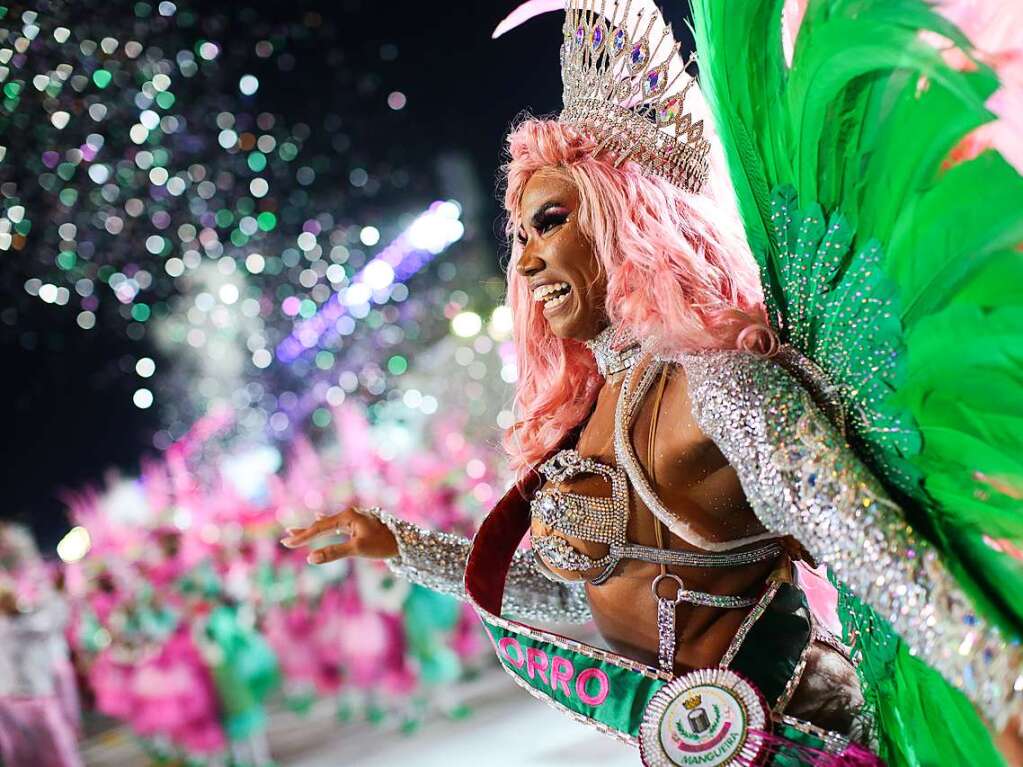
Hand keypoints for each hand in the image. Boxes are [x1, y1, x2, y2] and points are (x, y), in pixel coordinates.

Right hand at [279, 507, 398, 563]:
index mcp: (348, 517)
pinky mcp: (358, 524)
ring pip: (328, 525)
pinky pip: (336, 524)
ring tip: (296, 531)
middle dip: (304, 532)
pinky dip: (325, 525)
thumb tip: (311, 558)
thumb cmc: (383, 544)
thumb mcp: (357, 549)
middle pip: (321, 524)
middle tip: (285, 538)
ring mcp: (354, 519)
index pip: (319, 528)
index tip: (288, 543)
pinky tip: (319, 520)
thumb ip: (334, 553)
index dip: (303, 537)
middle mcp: (349, 515)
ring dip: (313, 529)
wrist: (405, 541)